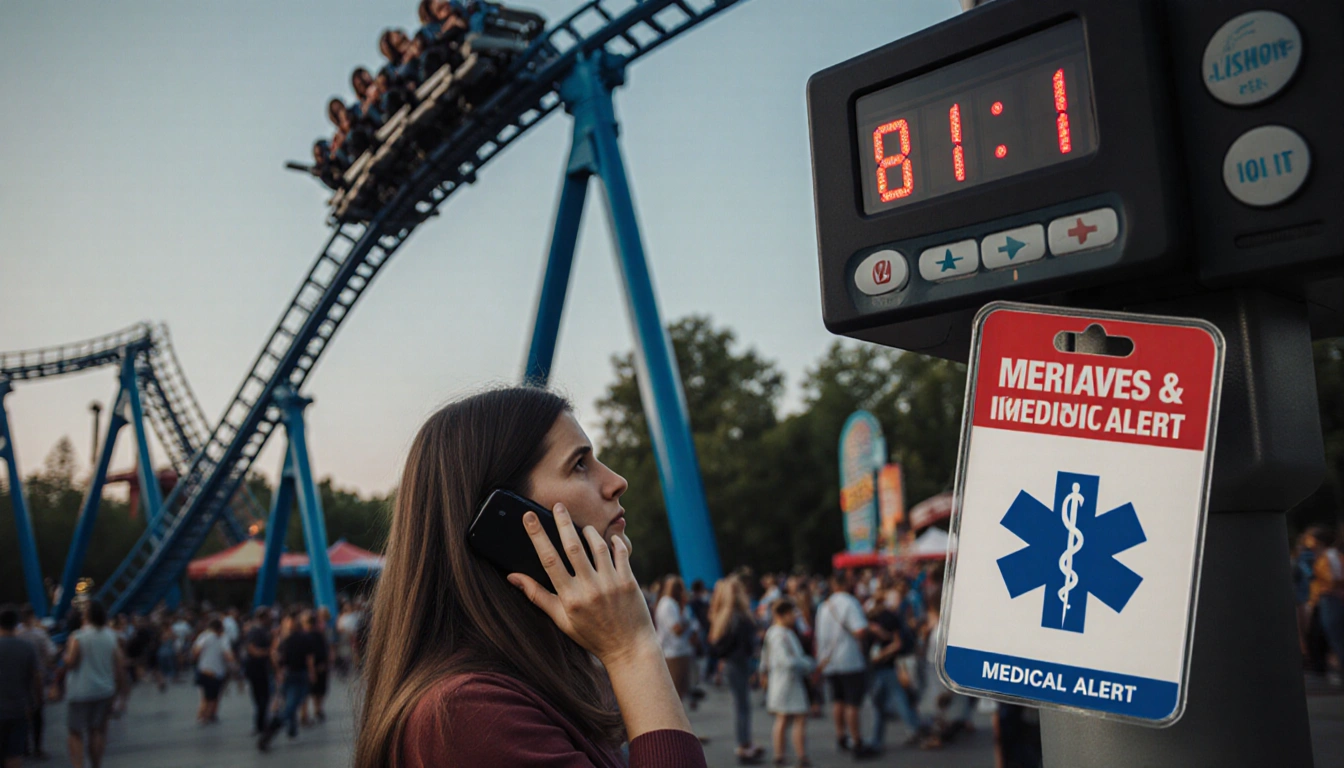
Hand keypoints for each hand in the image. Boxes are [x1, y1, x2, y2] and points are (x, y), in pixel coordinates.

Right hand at [507, 504, 656, 667]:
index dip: (537, 536)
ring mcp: (611, 584)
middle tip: (558, 505)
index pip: (549, 560)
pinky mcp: (629, 581)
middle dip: (563, 522)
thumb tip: (512, 577)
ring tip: (583, 527)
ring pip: (598, 546)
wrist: (628, 649)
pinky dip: (614, 541)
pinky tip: (609, 538)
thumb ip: (538, 596)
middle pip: (573, 546)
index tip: (530, 517)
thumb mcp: (560, 619)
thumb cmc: (591, 634)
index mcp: (569, 598)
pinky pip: (621, 553)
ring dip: (589, 532)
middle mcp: (589, 588)